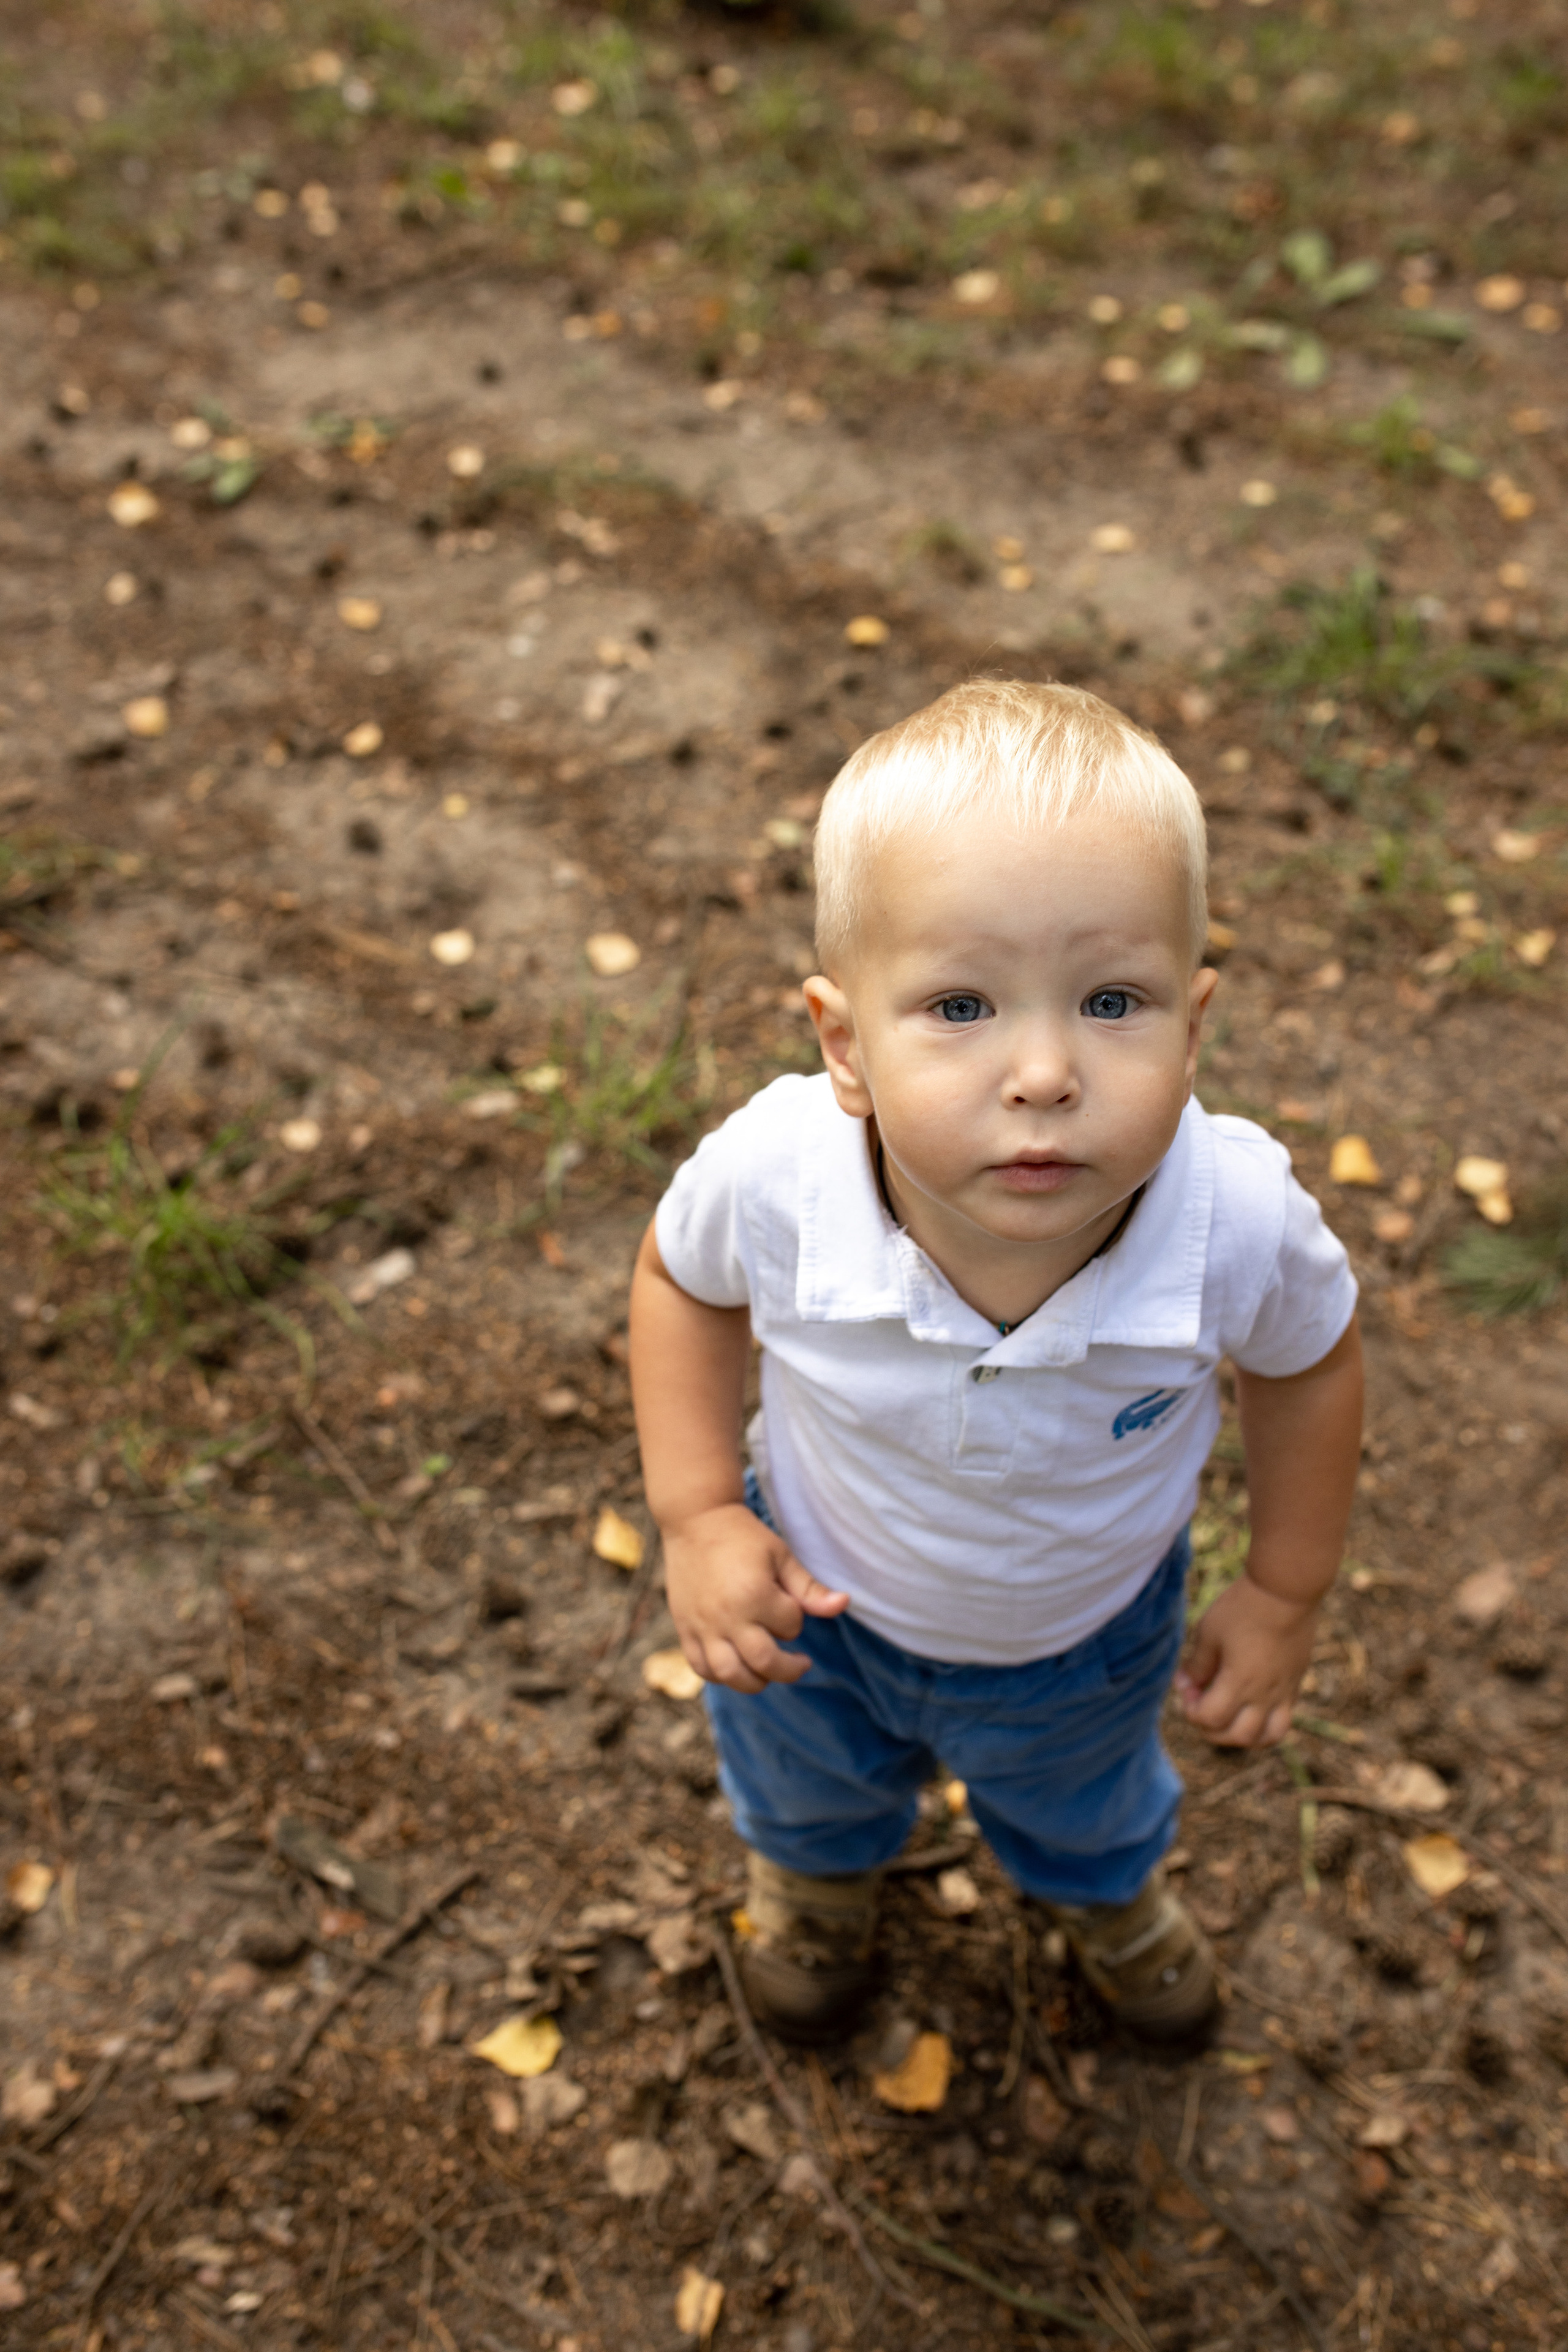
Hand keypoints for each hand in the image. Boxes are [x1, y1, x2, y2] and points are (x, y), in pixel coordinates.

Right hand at [662, 1501, 849, 1693]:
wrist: (695, 1521)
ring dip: (755, 1681)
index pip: (790, 1627)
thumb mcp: (781, 1556)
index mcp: (754, 1594)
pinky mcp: (685, 1629)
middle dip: (788, 1669)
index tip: (788, 1603)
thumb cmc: (743, 1536)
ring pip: (730, 1674)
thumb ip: (809, 1589)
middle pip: (764, 1662)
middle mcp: (728, 1615)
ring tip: (767, 1671)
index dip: (795, 1619)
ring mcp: (703, 1625)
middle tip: (800, 1663)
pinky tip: (737, 1665)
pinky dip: (721, 1675)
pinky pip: (702, 1668)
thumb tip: (844, 1604)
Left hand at [1174, 1573, 1318, 1747]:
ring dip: (1243, 1736)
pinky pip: (1284, 1719)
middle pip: (1237, 1736)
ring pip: (1268, 1737)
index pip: (1209, 1719)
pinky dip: (1265, 1724)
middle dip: (1212, 1729)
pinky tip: (1250, 1705)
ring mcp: (1284, 1691)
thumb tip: (1186, 1684)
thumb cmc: (1243, 1607)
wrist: (1287, 1590)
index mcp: (1240, 1682)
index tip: (1186, 1685)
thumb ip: (1198, 1664)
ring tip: (1229, 1717)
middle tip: (1201, 1705)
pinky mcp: (1295, 1682)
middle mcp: (1264, 1694)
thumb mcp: (1209, 1631)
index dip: (1190, 1709)